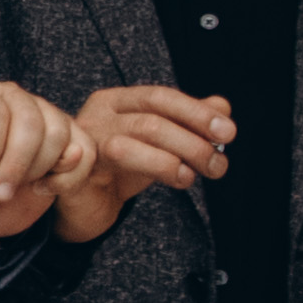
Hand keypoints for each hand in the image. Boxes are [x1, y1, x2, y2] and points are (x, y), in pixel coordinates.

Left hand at [0, 76, 93, 240]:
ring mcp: (43, 114)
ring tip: (11, 190)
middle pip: (30, 121)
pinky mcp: (67, 138)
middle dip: (16, 165)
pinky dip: (70, 176)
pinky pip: (85, 150)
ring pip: (59, 133)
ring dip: (38, 171)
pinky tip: (43, 189)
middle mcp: (9, 96)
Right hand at [49, 81, 230, 243]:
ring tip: (194, 176)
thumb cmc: (121, 169)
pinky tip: (175, 180)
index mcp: (116, 101)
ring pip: (134, 142)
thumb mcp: (162, 142)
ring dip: (176, 160)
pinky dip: (158, 171)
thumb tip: (221, 106)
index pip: (160, 96)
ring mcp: (82, 143)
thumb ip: (189, 121)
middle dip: (193, 142)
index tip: (228, 132)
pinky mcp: (74, 172)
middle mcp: (96, 116)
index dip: (197, 113)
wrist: (85, 205)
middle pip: (151, 120)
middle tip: (218, 164)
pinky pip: (117, 168)